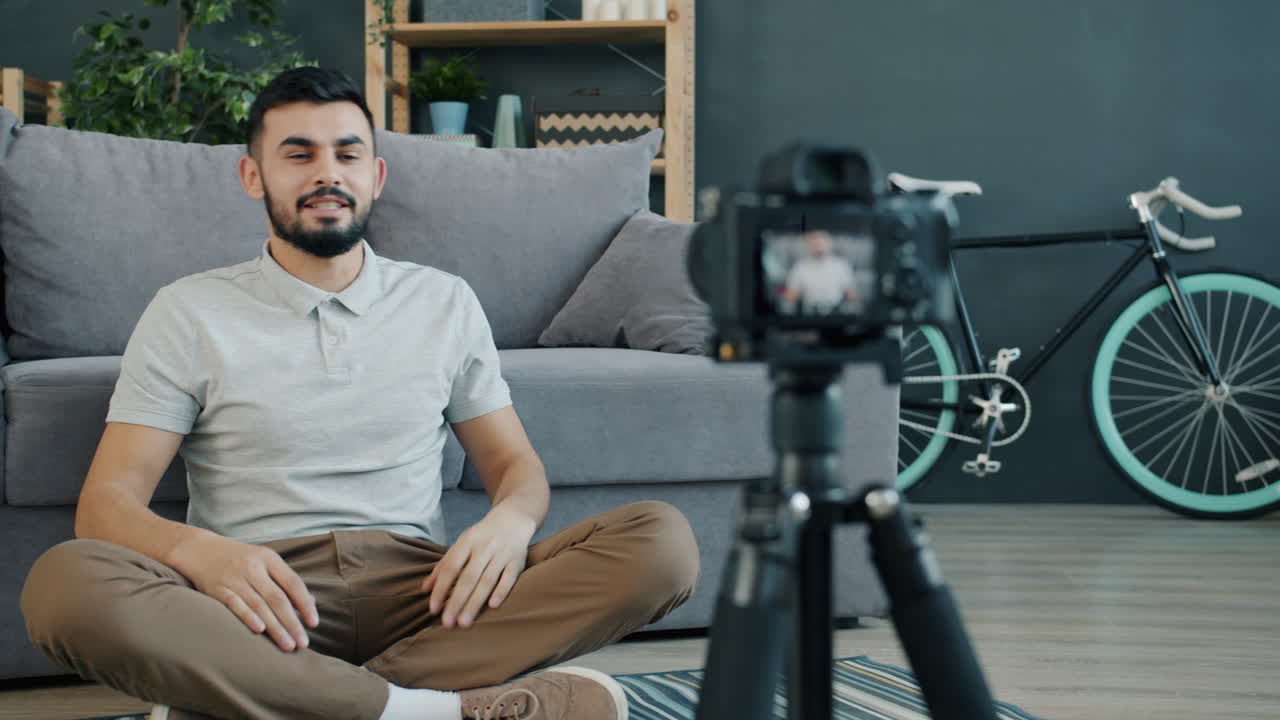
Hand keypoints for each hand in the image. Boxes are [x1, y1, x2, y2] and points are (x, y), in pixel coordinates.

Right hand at [174, 531, 317, 651]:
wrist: (198, 549)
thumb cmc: (239, 558)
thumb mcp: (264, 561)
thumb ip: (285, 580)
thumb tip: (310, 602)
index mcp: (268, 558)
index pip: (293, 583)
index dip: (304, 604)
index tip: (314, 623)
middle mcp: (253, 567)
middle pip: (277, 598)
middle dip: (292, 623)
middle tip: (303, 644)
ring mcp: (234, 578)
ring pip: (259, 606)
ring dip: (275, 628)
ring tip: (287, 646)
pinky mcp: (216, 589)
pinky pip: (234, 604)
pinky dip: (247, 617)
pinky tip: (259, 630)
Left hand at [421, 505, 535, 628]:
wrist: (513, 519)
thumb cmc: (482, 537)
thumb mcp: (461, 544)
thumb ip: (443, 566)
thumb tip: (424, 589)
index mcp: (467, 541)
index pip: (450, 567)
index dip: (441, 589)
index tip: (433, 609)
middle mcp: (485, 547)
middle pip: (468, 578)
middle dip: (456, 602)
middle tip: (447, 623)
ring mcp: (502, 553)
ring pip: (487, 581)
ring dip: (475, 603)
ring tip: (464, 623)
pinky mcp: (518, 561)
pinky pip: (509, 578)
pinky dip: (501, 591)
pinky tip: (493, 607)